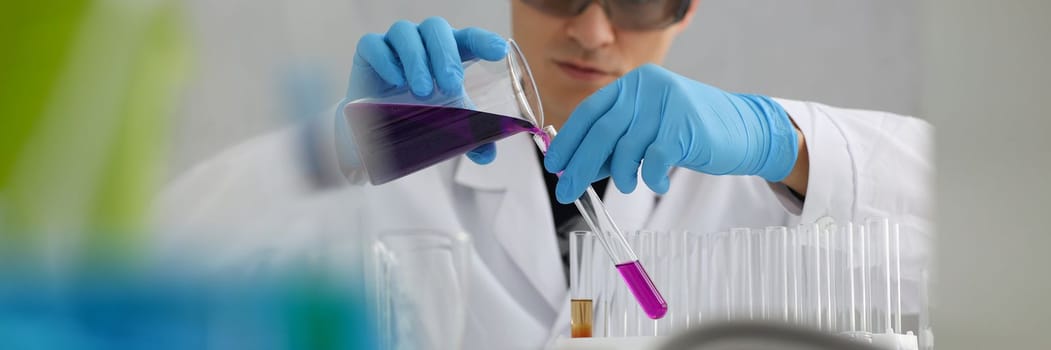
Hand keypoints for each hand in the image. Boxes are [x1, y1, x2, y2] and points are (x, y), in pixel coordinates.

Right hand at [342, 17, 507, 163]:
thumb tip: (487, 155)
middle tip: (451, 85)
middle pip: (436, 29)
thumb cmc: (418, 112)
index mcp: (449, 52)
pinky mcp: (368, 51)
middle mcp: (423, 41)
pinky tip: (395, 80)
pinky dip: (386, 59)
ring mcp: (394, 43)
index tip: (497, 51)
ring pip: (406, 33)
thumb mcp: (446, 123)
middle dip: (446, 55)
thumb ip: (469, 136)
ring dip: (417, 60)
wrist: (377, 124)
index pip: (469, 38)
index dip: (483, 40)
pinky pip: (374, 45)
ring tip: (423, 90)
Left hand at [544, 64, 798, 203]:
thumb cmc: (690, 133)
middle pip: (602, 131)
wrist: (744, 130)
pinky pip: (655, 159)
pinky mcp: (686, 125)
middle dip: (581, 165)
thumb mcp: (647, 133)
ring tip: (625, 185)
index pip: (589, 111)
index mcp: (633, 84)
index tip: (555, 165)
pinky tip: (655, 183)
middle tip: (568, 190)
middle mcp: (647, 87)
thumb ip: (613, 145)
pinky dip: (651, 178)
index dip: (568, 140)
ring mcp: (667, 103)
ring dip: (620, 174)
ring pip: (627, 148)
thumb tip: (574, 167)